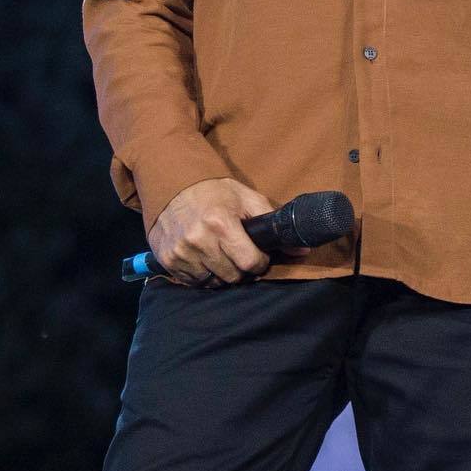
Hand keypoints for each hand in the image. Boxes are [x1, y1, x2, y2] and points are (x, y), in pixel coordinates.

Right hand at [147, 178, 274, 287]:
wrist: (173, 187)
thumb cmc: (215, 193)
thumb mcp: (247, 198)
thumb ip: (273, 223)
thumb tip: (302, 250)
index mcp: (220, 222)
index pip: (249, 262)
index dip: (260, 262)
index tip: (260, 257)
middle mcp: (198, 239)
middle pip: (232, 276)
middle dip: (242, 269)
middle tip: (240, 256)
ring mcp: (181, 252)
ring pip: (213, 282)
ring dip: (222, 274)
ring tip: (223, 256)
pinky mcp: (168, 260)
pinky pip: (193, 282)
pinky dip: (203, 275)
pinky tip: (205, 259)